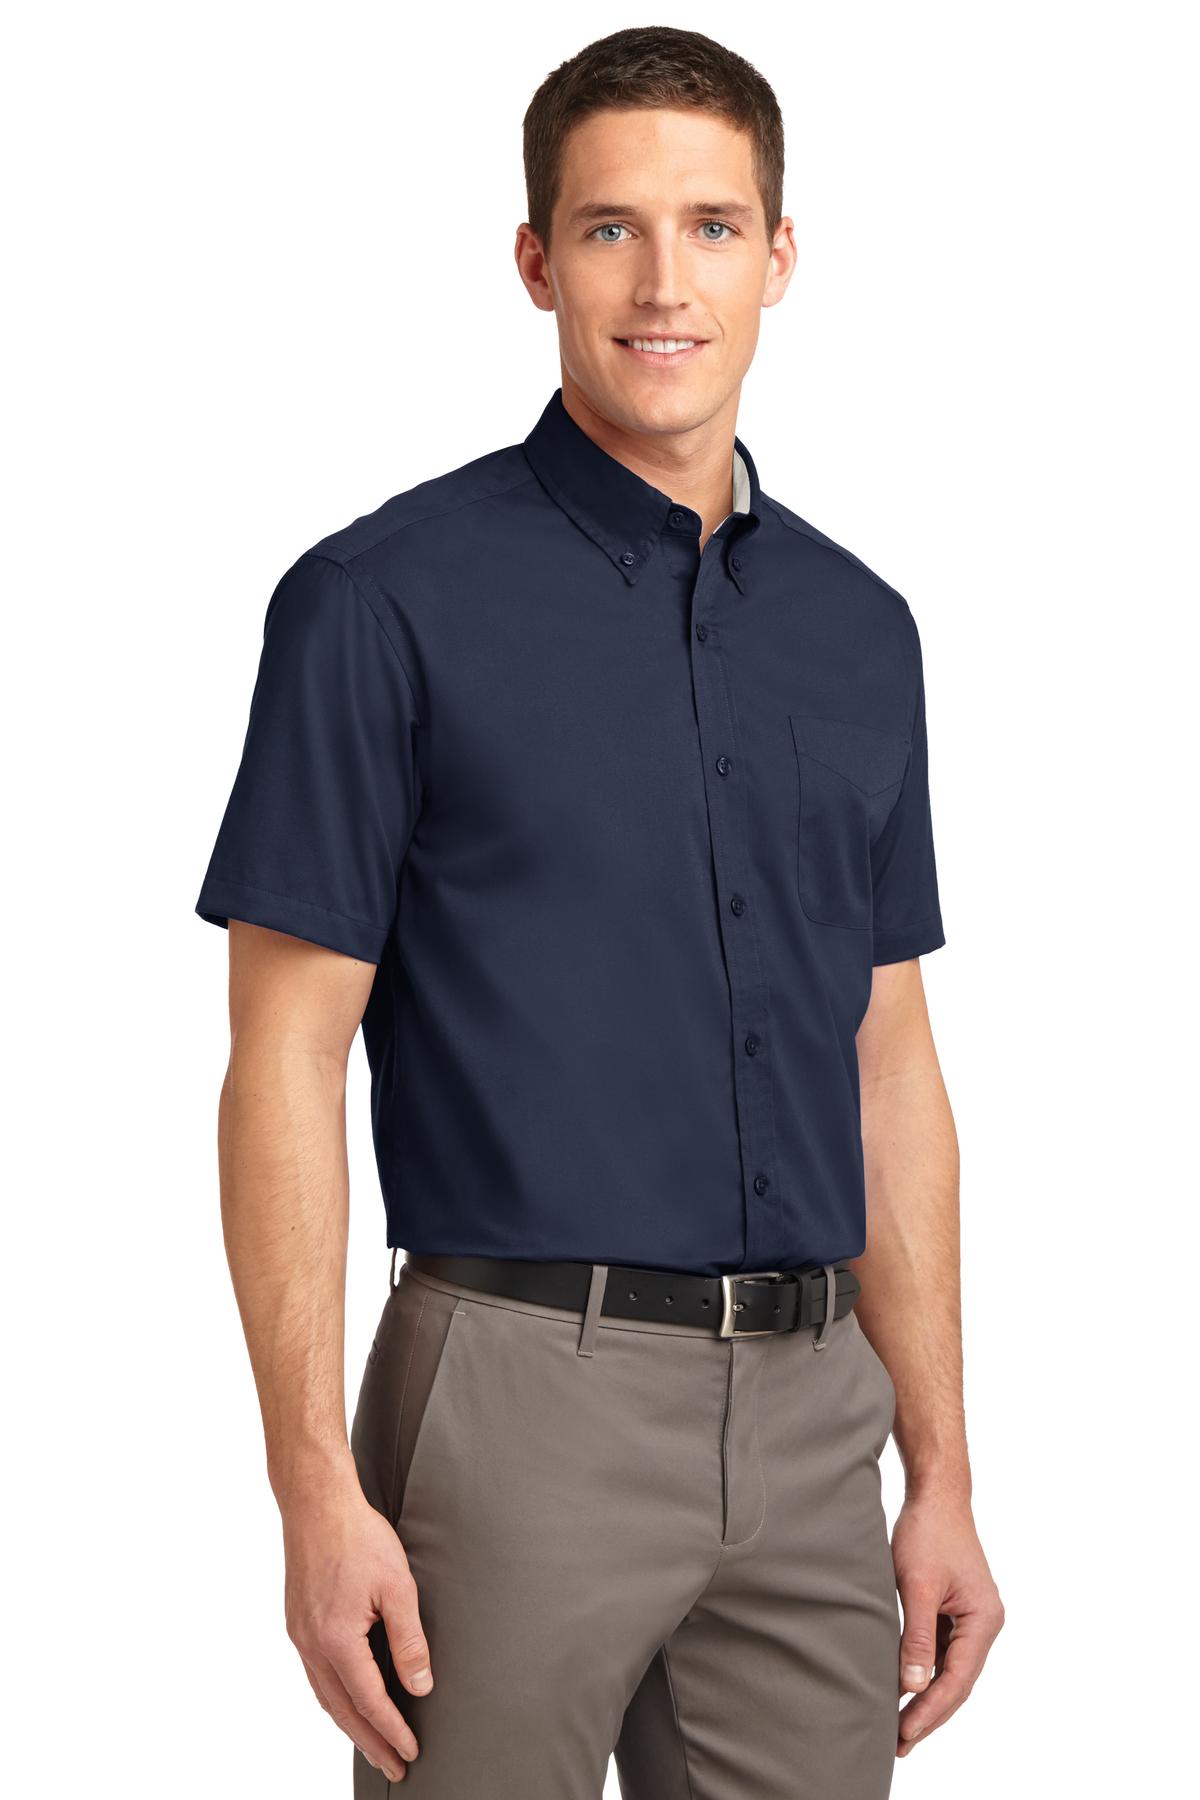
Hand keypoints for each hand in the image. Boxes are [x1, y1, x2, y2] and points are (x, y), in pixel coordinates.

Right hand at [281, 1481, 433, 1782]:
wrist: (317, 1503)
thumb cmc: (359, 1537)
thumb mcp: (398, 1586)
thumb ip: (409, 1640)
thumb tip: (420, 1685)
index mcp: (336, 1639)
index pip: (369, 1701)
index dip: (393, 1729)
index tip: (411, 1751)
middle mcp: (311, 1644)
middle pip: (342, 1710)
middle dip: (370, 1741)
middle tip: (393, 1766)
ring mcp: (300, 1634)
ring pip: (325, 1695)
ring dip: (350, 1724)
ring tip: (373, 1744)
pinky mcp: (298, 1622)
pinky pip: (316, 1675)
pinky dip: (334, 1697)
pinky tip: (348, 1700)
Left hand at [890, 1488, 1003, 1756]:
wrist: (935, 1493)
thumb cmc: (928, 1531)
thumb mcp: (918, 1585)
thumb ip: (917, 1637)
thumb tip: (912, 1686)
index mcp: (984, 1620)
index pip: (957, 1680)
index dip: (930, 1711)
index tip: (904, 1734)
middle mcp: (985, 1623)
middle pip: (957, 1681)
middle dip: (929, 1713)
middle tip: (899, 1743)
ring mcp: (972, 1617)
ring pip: (949, 1669)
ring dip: (926, 1696)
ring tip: (899, 1726)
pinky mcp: (956, 1609)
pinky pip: (942, 1650)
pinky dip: (924, 1670)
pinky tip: (903, 1686)